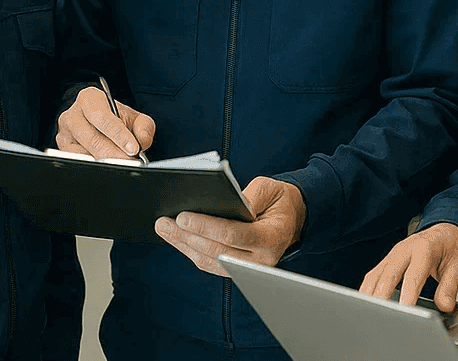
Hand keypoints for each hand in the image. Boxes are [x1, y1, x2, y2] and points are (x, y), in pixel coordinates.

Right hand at [55, 85, 154, 159]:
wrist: (99, 123)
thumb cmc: (116, 118)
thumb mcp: (134, 117)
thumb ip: (144, 126)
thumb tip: (142, 140)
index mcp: (89, 98)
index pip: (102, 117)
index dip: (119, 134)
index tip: (134, 148)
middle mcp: (72, 115)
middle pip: (93, 139)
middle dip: (115, 154)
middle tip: (131, 162)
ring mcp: (64, 135)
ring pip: (84, 154)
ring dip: (105, 163)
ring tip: (123, 166)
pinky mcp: (62, 152)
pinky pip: (78, 163)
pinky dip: (95, 168)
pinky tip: (107, 168)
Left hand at [154, 176, 306, 275]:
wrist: (293, 218)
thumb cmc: (280, 200)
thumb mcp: (269, 188)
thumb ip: (248, 196)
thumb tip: (221, 202)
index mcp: (271, 238)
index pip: (233, 234)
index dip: (206, 226)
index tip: (183, 217)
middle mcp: (260, 260)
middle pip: (216, 250)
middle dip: (186, 235)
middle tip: (164, 222)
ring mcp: (248, 269)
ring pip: (209, 260)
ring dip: (183, 244)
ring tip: (164, 228)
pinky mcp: (237, 269)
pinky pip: (210, 263)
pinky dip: (191, 250)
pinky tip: (178, 238)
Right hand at [360, 222, 457, 311]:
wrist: (442, 231)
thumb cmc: (449, 248)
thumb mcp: (457, 266)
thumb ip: (450, 287)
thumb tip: (444, 306)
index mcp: (423, 249)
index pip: (412, 275)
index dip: (407, 295)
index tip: (404, 312)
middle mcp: (404, 249)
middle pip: (388, 275)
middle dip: (383, 298)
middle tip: (381, 319)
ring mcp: (393, 254)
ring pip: (376, 276)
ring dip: (371, 295)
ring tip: (369, 316)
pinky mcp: (387, 261)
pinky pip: (373, 276)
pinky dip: (368, 290)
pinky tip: (367, 305)